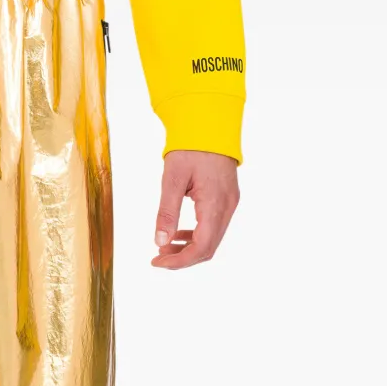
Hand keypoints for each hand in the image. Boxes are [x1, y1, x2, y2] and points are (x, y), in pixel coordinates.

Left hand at [152, 150, 239, 269]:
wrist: (210, 123)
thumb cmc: (191, 147)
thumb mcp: (172, 178)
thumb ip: (167, 212)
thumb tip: (160, 242)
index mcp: (215, 203)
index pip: (201, 247)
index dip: (179, 261)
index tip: (157, 262)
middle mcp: (227, 207)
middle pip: (208, 249)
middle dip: (182, 258)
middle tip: (158, 257)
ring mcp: (230, 204)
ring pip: (211, 240)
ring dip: (188, 248)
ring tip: (164, 246)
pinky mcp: (227, 199)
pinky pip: (214, 227)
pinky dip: (195, 236)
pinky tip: (178, 234)